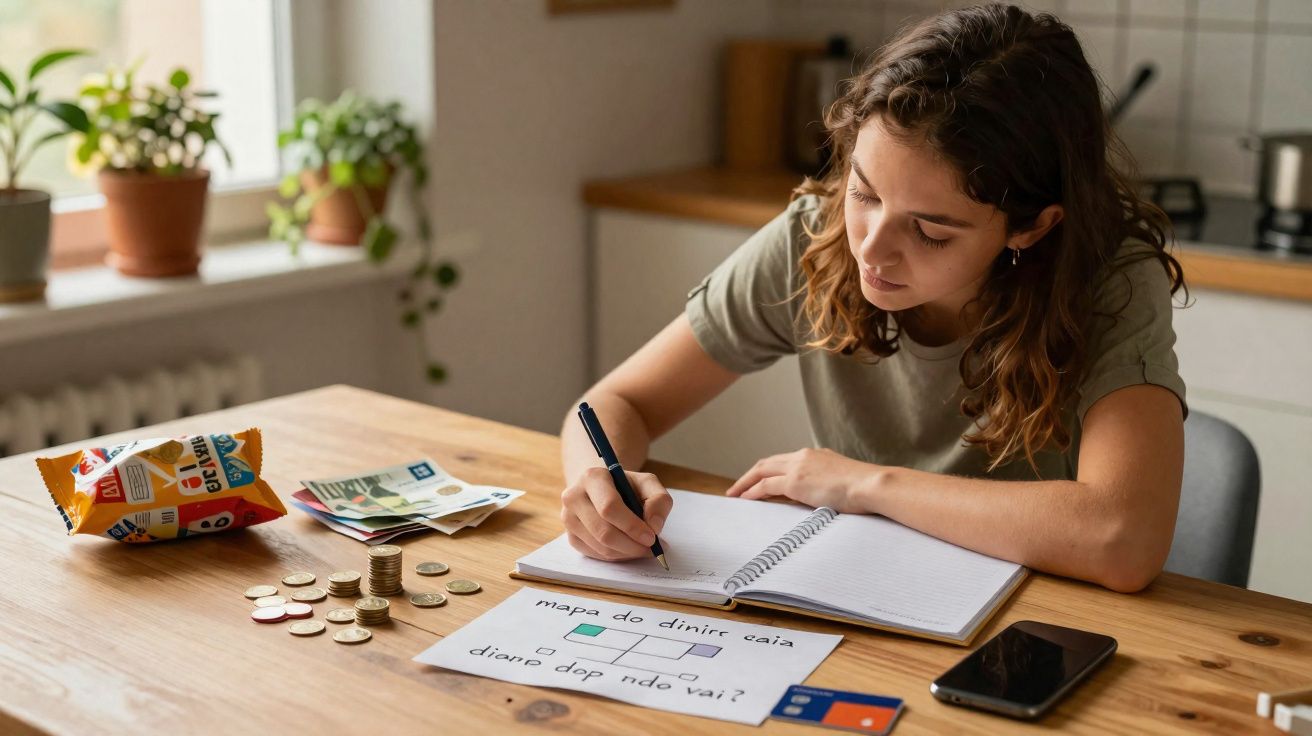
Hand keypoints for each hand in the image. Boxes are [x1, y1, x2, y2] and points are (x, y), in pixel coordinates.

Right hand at [560, 467, 672, 560]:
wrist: (603, 490)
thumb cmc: (627, 487)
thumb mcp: (648, 484)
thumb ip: (659, 500)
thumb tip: (654, 526)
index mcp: (592, 478)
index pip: (609, 507)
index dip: (632, 526)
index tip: (651, 538)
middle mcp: (574, 497)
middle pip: (603, 532)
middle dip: (631, 545)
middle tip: (652, 549)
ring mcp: (568, 518)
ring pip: (600, 547)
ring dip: (627, 553)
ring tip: (643, 548)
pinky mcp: (570, 536)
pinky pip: (595, 555)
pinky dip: (616, 556)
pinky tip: (628, 548)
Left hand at [724, 447, 881, 512]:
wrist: (872, 485)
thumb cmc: (865, 488)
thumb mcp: (843, 481)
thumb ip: (829, 484)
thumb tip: (823, 497)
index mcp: (815, 455)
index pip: (784, 461)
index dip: (769, 470)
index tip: (759, 480)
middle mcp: (803, 456)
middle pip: (768, 463)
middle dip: (750, 475)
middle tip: (738, 487)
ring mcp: (798, 467)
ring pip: (762, 471)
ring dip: (745, 483)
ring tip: (734, 495)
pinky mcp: (795, 482)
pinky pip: (765, 486)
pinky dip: (752, 492)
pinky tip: (744, 500)